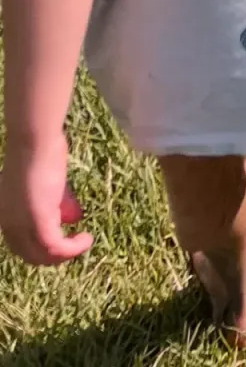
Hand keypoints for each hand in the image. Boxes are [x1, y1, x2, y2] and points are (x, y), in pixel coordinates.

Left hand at [0, 134, 92, 265]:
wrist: (35, 140)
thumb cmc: (40, 150)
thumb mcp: (48, 180)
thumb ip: (56, 199)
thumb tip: (73, 217)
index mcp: (5, 214)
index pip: (21, 241)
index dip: (42, 242)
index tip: (66, 230)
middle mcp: (8, 225)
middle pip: (30, 254)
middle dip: (54, 253)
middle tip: (75, 243)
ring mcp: (22, 226)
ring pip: (42, 256)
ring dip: (65, 254)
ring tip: (83, 241)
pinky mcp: (39, 224)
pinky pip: (56, 248)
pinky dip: (72, 249)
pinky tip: (86, 239)